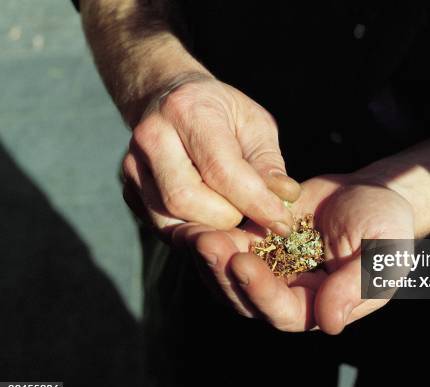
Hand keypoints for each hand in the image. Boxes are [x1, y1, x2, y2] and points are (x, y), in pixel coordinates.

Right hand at [121, 76, 298, 237]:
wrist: (168, 98)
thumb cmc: (220, 112)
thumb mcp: (254, 124)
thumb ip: (268, 162)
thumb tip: (286, 196)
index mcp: (187, 111)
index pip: (221, 170)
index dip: (256, 203)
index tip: (282, 222)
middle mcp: (152, 136)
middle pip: (187, 199)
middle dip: (228, 217)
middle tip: (252, 215)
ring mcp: (133, 165)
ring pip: (170, 218)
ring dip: (210, 228)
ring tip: (235, 218)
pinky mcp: (129, 188)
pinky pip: (160, 225)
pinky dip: (191, 230)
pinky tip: (212, 219)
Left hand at [176, 174, 414, 333]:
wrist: (372, 194)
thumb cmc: (387, 227)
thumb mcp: (383, 254)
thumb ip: (356, 287)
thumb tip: (329, 324)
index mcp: (320, 305)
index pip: (283, 312)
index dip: (260, 292)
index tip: (243, 262)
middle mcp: (290, 292)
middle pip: (245, 298)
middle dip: (223, 273)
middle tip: (205, 242)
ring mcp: (271, 266)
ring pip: (229, 275)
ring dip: (209, 257)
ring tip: (192, 231)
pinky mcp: (259, 241)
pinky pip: (229, 244)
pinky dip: (212, 235)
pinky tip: (195, 219)